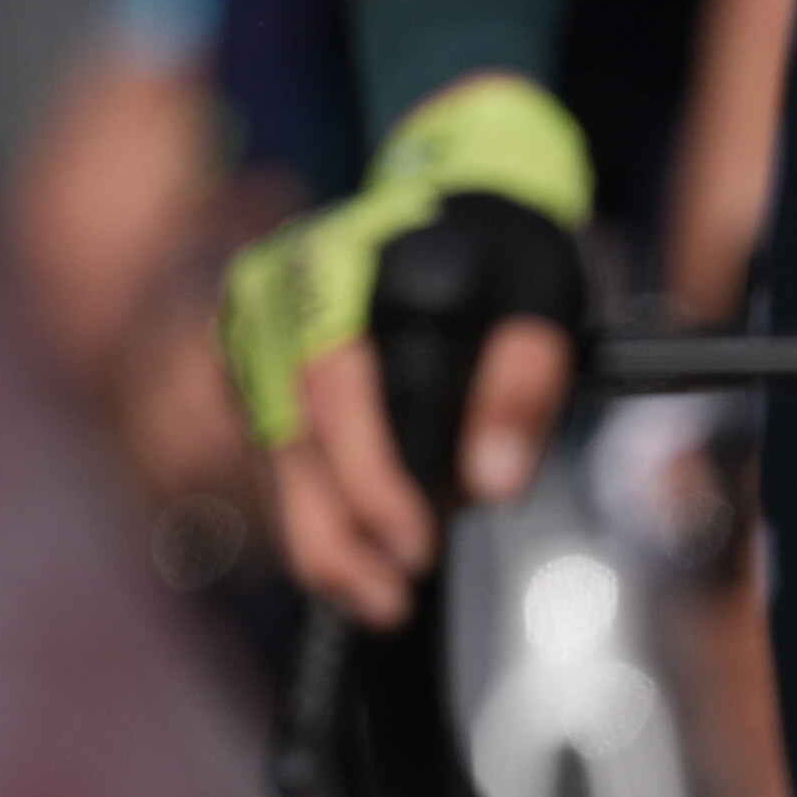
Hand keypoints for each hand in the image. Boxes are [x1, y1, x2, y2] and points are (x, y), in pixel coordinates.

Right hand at [219, 76, 596, 630]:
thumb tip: (491, 486)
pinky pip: (277, 451)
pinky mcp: (254, 364)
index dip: (370, 479)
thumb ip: (524, 386)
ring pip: (276, 456)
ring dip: (326, 534)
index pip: (334, 387)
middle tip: (392, 604)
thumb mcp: (542, 298)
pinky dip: (317, 506)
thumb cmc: (503, 247)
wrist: (457, 193)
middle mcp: (275, 295)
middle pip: (289, 435)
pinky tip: (361, 551)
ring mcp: (254, 329)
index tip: (416, 548)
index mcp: (337, 266)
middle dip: (337, 534)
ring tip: (386, 593)